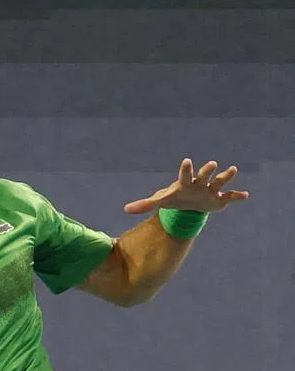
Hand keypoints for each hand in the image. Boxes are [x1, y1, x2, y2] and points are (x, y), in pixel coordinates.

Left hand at [124, 158, 249, 214]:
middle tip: (212, 164)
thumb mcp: (160, 201)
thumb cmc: (174, 198)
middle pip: (204, 175)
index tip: (187, 161)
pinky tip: (245, 195)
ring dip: (226, 176)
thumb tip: (125, 209)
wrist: (188, 205)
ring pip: (220, 181)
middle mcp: (200, 183)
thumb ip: (145, 204)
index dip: (186, 168)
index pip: (184, 174)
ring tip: (233, 169)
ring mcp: (211, 190)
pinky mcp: (219, 199)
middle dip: (207, 170)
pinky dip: (237, 196)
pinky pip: (230, 197)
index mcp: (185, 182)